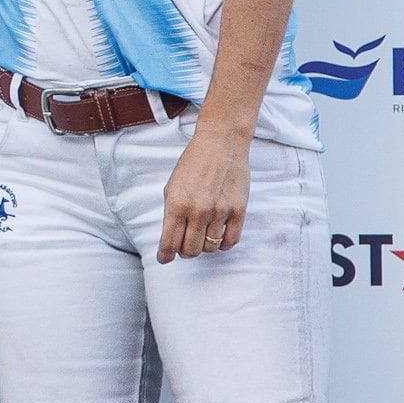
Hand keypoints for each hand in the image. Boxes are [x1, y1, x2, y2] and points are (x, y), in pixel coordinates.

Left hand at [155, 123, 249, 262]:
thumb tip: (169, 239)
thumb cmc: (193, 163)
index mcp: (177, 205)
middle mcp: (198, 211)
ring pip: (210, 248)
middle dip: (184, 251)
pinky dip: (223, 245)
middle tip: (184, 245)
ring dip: (203, 246)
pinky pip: (231, 241)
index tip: (165, 259)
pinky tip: (218, 238)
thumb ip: (170, 213)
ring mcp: (220, 212)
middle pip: (190, 250)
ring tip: (201, 236)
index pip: (169, 243)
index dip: (165, 256)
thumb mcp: (172, 186)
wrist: (221, 143)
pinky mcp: (238, 211)